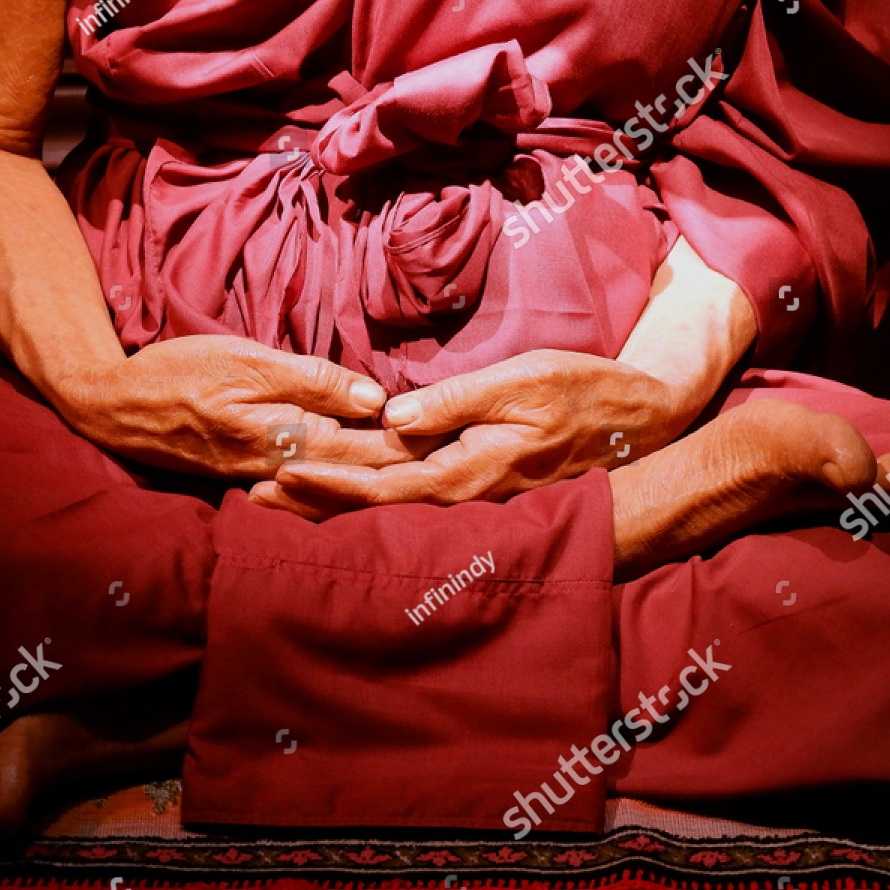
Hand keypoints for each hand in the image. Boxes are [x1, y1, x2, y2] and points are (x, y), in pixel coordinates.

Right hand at [57, 335, 430, 478]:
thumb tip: (376, 398)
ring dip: (381, 484)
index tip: (460, 440)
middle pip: (359, 473)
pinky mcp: (248, 479)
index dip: (413, 444)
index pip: (366, 446)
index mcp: (286, 437)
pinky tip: (366, 489)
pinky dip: (343, 489)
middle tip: (465, 465)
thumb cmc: (176, 372)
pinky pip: (309, 489)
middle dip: (408, 471)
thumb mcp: (245, 361)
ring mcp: (265, 479)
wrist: (112, 408)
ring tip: (432, 480)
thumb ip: (311, 380)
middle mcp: (281, 468)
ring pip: (337, 486)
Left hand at [250, 349, 697, 513]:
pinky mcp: (477, 487)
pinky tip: (340, 487)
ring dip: (331, 502)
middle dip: (312, 501)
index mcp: (466, 472)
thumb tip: (391, 416)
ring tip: (278, 497)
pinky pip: (412, 498)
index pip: (381, 485)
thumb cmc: (581, 392)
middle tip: (250, 496)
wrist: (639, 419)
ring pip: (388, 506)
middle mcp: (462, 495)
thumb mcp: (520, 382)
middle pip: (373, 506)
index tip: (279, 472)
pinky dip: (368, 494)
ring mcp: (470, 497)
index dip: (328, 480)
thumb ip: (455, 402)